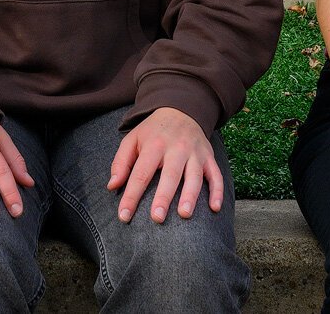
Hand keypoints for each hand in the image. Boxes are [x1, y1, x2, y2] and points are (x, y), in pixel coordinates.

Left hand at [107, 107, 221, 223]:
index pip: (141, 173)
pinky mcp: (209, 157)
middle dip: (163, 197)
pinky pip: (216, 175)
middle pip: (170, 174)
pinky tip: (215, 208)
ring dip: (191, 195)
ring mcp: (195, 153)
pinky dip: (217, 191)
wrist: (181, 109)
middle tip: (156, 218)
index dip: (132, 195)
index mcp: (154, 144)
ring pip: (195, 176)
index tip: (124, 216)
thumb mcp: (132, 139)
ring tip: (184, 215)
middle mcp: (176, 148)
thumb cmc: (153, 132)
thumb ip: (121, 162)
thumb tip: (112, 186)